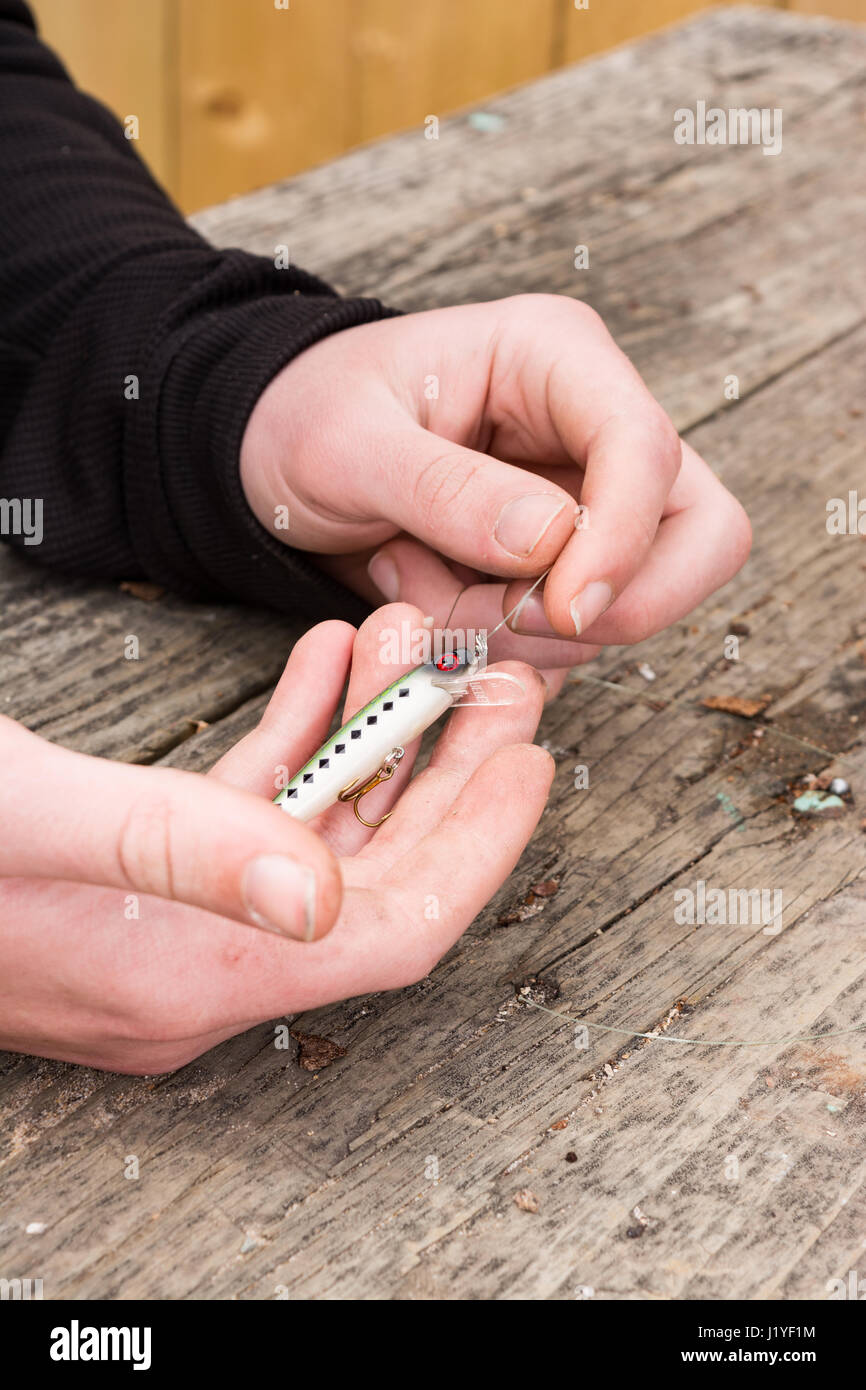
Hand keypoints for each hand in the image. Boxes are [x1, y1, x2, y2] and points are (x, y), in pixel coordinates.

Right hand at [0, 605, 551, 1073]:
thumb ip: (179, 851)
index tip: (535, 761)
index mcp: (183, 980)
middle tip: (499, 686)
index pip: (389, 936)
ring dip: (366, 743)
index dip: (479, 852)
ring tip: (417, 652)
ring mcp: (160, 926)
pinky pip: (242, 814)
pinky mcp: (128, 876)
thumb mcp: (32, 820)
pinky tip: (320, 663)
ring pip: (308, 838)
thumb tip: (318, 897)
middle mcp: (188, 969)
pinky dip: (290, 740)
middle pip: (367, 883)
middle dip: (442, 779)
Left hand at [240, 294, 750, 690]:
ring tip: (414, 586)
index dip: (623, 540)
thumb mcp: (349, 444)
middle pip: (698, 535)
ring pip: (633, 602)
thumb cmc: (304, 417)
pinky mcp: (562, 566)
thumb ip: (446, 490)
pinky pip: (576, 638)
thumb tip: (550, 544)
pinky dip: (508, 649)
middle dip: (611, 603)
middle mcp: (591, 428)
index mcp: (555, 359)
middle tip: (498, 620)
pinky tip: (429, 603)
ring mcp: (587, 503)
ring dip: (527, 632)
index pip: (647, 449)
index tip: (560, 610)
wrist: (272, 451)